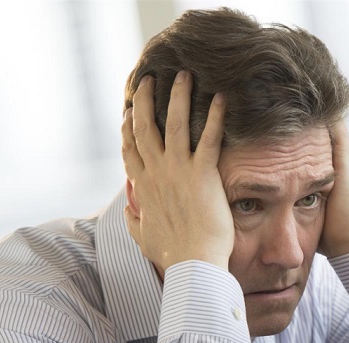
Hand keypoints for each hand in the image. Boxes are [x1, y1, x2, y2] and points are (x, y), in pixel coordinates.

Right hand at [121, 71, 233, 274]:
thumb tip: (129, 210)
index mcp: (143, 187)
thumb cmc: (171, 255)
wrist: (192, 263)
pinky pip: (208, 138)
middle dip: (146, 99)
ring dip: (178, 95)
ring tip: (184, 75)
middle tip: (150, 80)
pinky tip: (221, 98)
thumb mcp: (143, 238)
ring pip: (174, 123)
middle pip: (144, 126)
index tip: (129, 111)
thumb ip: (134, 220)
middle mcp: (156, 173)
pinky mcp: (203, 174)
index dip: (128, 127)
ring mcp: (178, 171)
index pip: (130, 149)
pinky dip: (215, 116)